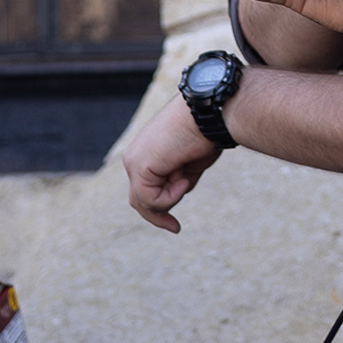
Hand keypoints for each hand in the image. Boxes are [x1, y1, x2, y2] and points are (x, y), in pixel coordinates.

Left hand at [123, 95, 220, 234]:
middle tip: (175, 228)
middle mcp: (135, 156)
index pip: (144, 189)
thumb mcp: (190, 164)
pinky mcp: (138, 166)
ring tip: (187, 176)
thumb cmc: (206, 133)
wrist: (209, 113)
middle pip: (139, 199)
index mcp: (146, 153)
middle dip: (157, 215)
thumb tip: (175, 194)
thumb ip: (178, 179)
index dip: (159, 208)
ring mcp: (134, 161)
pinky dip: (171, 195)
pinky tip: (183, 178)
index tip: (175, 227)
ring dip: (171, 197)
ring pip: (145, 202)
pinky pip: (151, 199)